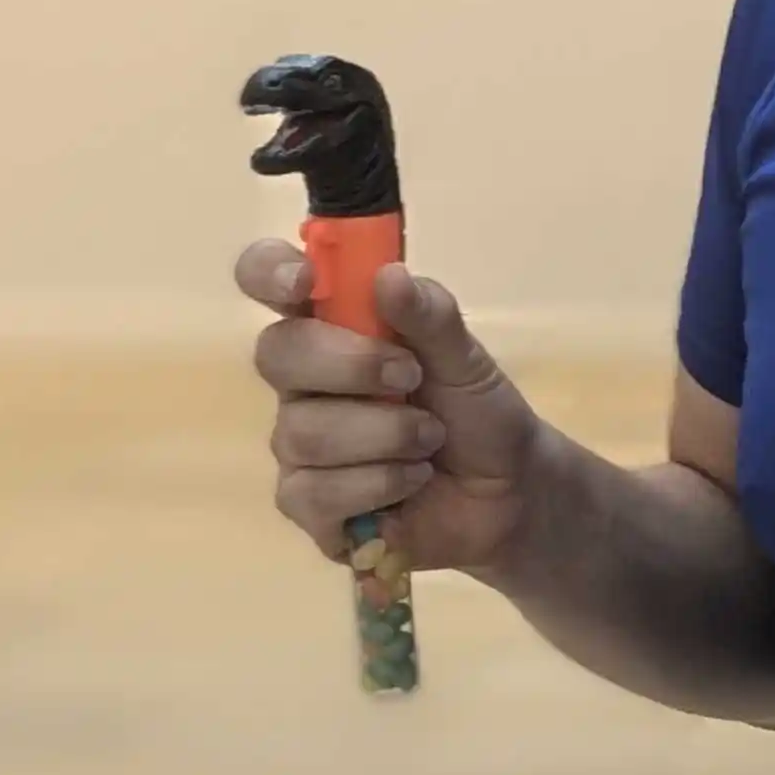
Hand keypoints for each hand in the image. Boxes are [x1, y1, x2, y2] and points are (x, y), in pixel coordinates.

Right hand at [238, 242, 542, 580]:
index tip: (303, 280)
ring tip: (430, 439)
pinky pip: (314, 492)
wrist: (507, 494)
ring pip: (303, 432)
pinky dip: (378, 484)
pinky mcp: (306, 503)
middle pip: (276, 354)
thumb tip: (389, 275)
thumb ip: (431, 316)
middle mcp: (303, 380)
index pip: (267, 280)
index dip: (269, 271)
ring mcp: (298, 442)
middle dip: (350, 366)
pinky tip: (412, 481)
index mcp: (333, 325)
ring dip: (384, 435)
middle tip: (411, 376)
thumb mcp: (468, 360)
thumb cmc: (477, 414)